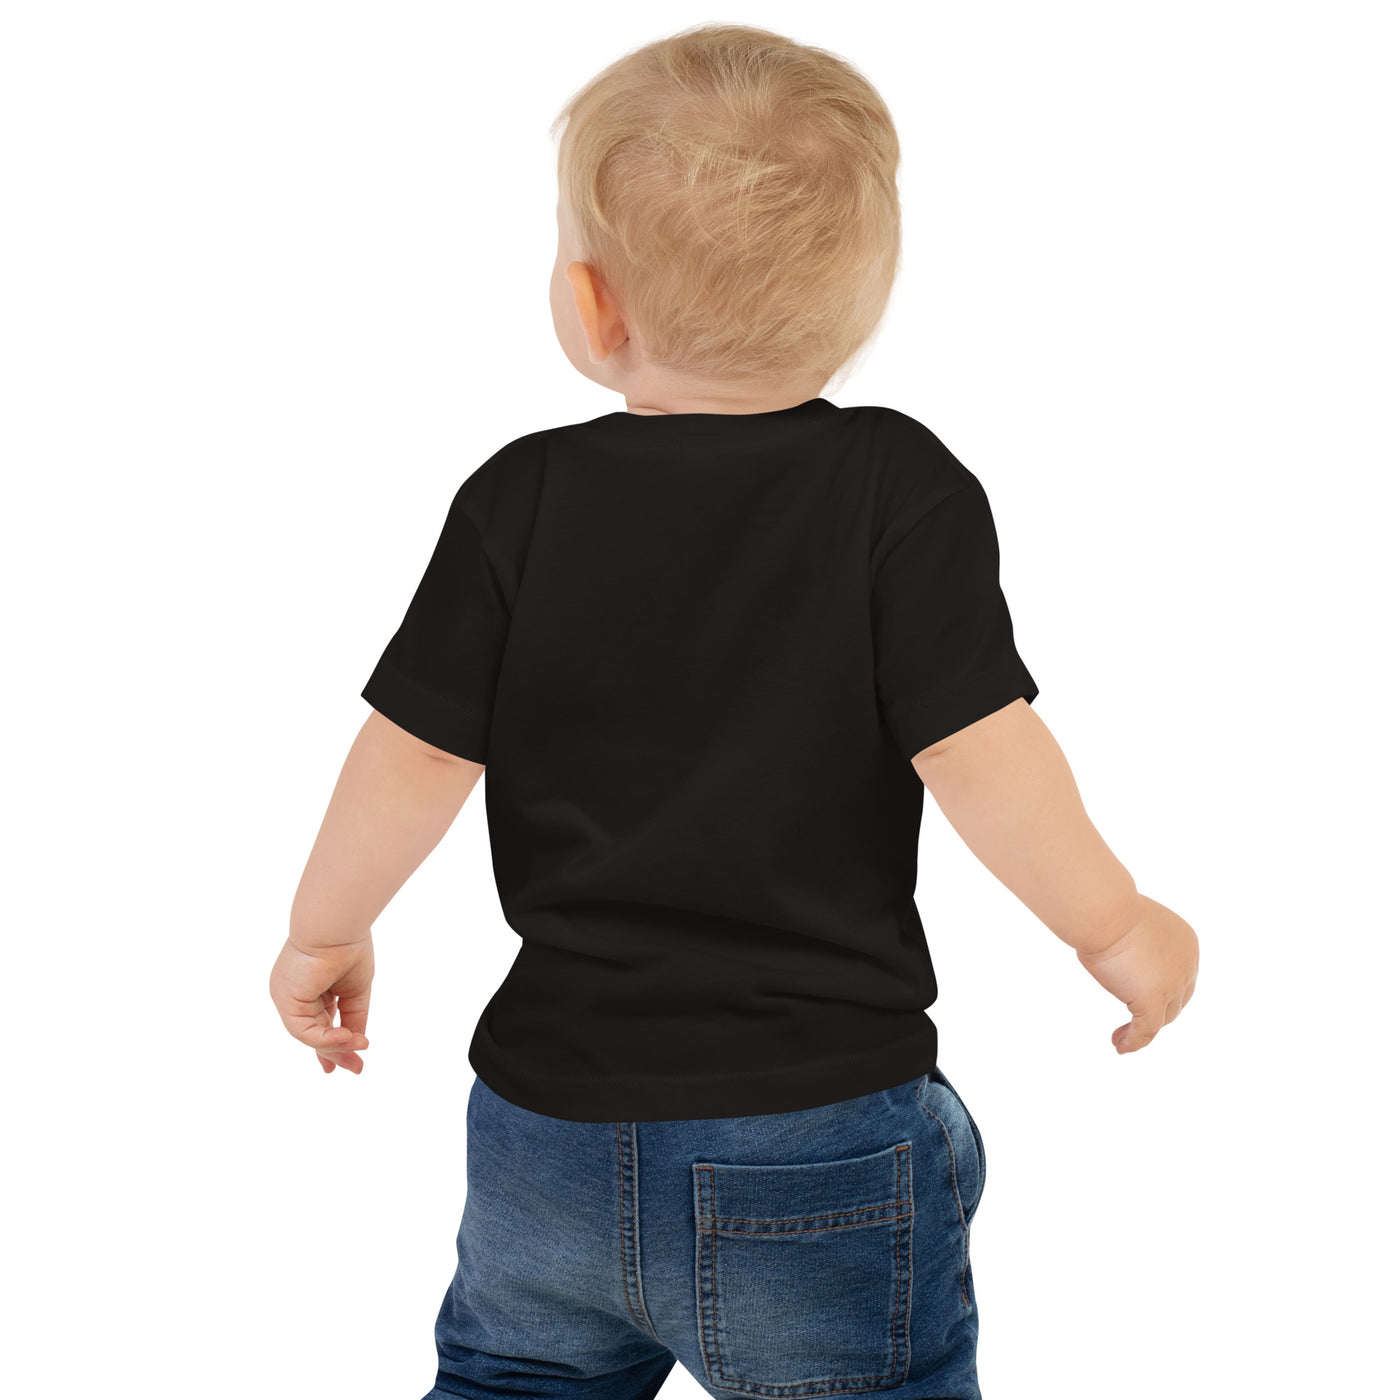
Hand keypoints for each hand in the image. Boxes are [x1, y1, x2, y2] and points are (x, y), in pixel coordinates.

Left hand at [269, 935, 373, 1073]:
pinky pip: (304, 1030)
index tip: (344, 1062)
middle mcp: (293, 994)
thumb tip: (359, 1044)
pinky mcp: (286, 1001)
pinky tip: (346, 1037)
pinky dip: (325, 1038)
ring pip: (309, 1035)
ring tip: (360, 1048)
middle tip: (356, 1069)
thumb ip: (355, 1017)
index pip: (317, 1021)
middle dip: (335, 1052)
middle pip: (314, 1032)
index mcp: (308, 986)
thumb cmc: (349, 947)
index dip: (330, 1042)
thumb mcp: (355, 991)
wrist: (338, 925)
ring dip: (335, 1045)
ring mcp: (287, 998)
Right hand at [1077, 895, 1197, 1053]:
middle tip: (1132, 1023)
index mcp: (1186, 943)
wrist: (1104, 910)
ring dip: (1142, 1031)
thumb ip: (1133, 943)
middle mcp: (1186, 964)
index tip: (1136, 996)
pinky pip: (1146, 1029)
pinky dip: (1135, 1041)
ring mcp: (1172, 983)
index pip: (1180, 976)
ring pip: (1162, 1017)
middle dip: (1156, 1014)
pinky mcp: (1153, 1000)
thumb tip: (1119, 954)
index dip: (1163, 991)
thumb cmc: (1107, 909)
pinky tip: (1120, 1046)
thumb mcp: (1129, 925)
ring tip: (1120, 1039)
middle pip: (1176, 1000)